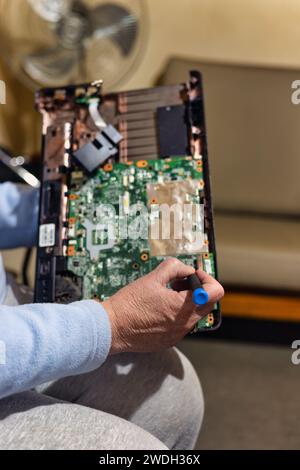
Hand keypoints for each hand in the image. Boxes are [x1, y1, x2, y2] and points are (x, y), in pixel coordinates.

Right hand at [102, 258, 223, 353]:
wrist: (111, 328)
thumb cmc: (129, 304)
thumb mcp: (152, 278)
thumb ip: (174, 268)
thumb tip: (186, 269)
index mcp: (184, 307)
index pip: (215, 292)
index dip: (207, 279)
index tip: (193, 275)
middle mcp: (185, 324)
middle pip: (207, 304)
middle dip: (197, 289)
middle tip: (179, 282)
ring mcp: (178, 334)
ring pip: (194, 314)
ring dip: (186, 301)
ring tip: (166, 293)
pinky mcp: (169, 341)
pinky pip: (182, 324)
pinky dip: (177, 313)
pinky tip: (159, 308)